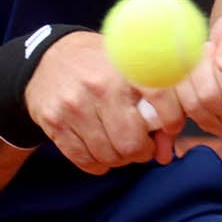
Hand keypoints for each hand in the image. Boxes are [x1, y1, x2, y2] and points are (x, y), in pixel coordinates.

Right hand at [24, 32, 185, 173]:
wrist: (49, 58)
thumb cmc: (100, 66)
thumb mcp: (130, 70)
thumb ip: (155, 104)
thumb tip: (167, 153)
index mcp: (125, 66)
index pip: (161, 96)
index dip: (172, 120)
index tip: (170, 125)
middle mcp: (100, 86)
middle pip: (131, 142)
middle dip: (141, 151)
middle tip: (141, 146)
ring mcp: (74, 106)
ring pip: (107, 156)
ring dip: (119, 159)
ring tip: (120, 146)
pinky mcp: (55, 122)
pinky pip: (84, 160)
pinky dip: (97, 164)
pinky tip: (100, 151)